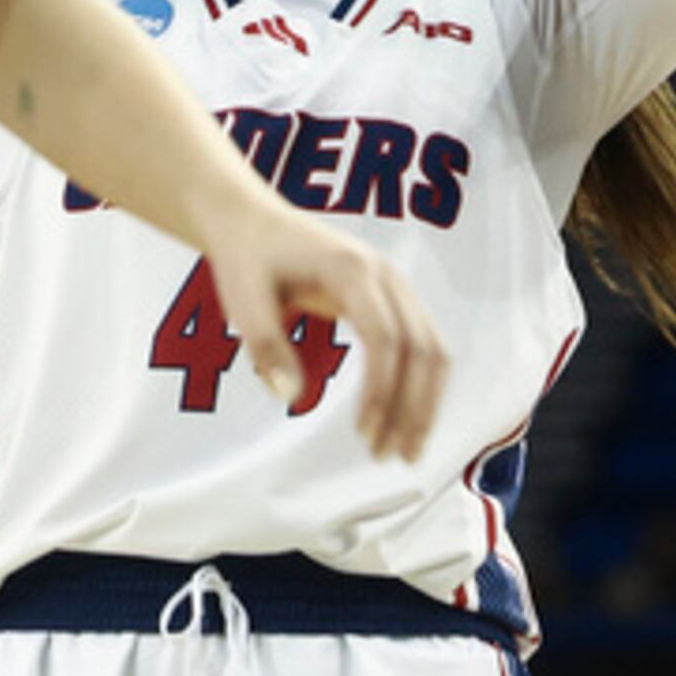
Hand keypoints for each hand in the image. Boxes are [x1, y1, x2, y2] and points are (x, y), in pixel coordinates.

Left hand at [204, 204, 447, 461]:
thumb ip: (266, 347)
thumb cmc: (247, 258)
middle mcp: (386, 274)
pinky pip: (423, 343)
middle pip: (422, 347)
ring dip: (425, 400)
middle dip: (414, 407)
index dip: (382, 390)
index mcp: (352, 270)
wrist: (251, 220)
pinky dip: (422, 384)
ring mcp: (395, 284)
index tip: (366, 433)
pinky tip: (406, 417)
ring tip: (406, 448)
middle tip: (394, 455)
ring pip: (432, 347)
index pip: (386, 338)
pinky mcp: (393, 297)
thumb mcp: (243, 302)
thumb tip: (291, 396)